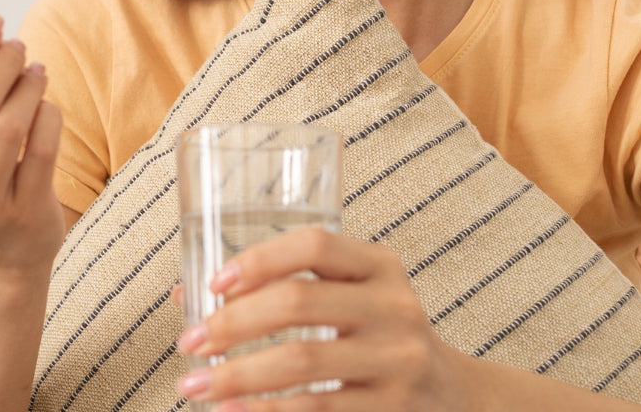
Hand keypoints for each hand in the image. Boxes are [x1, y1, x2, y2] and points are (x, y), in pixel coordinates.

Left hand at [176, 227, 470, 410]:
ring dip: (236, 376)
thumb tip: (185, 295)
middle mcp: (395, 307)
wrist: (454, 397)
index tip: (214, 284)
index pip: (314, 244)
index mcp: (379, 265)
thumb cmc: (376, 337)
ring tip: (194, 386)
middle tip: (188, 343)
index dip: (259, 259)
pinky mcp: (393, 409)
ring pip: (301, 361)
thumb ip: (281, 288)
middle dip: (232, 324)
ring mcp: (398, 360)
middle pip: (298, 303)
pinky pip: (318, 410)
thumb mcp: (350, 298)